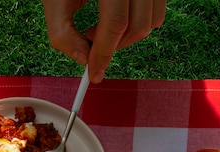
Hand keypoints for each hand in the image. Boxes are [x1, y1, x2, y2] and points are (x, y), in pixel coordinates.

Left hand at [43, 0, 165, 82]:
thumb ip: (62, 33)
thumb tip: (83, 60)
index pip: (115, 23)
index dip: (104, 54)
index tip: (94, 74)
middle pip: (138, 25)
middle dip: (115, 46)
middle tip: (91, 45)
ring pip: (152, 21)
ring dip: (127, 36)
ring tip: (100, 28)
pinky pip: (157, 9)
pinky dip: (139, 22)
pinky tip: (115, 17)